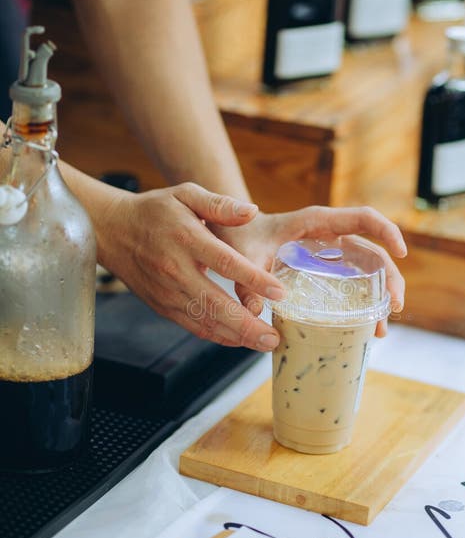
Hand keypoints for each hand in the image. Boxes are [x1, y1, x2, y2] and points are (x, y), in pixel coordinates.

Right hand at [97, 183, 286, 349]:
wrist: (112, 230)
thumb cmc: (154, 211)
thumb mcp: (185, 194)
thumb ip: (220, 204)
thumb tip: (251, 211)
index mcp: (185, 238)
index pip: (225, 262)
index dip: (254, 279)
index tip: (280, 292)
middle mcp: (175, 270)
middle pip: (216, 303)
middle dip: (247, 325)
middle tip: (274, 337)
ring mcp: (167, 292)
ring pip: (205, 321)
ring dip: (236, 336)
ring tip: (264, 343)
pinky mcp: (162, 306)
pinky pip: (192, 326)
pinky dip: (217, 336)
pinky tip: (239, 341)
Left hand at [211, 207, 406, 337]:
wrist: (230, 233)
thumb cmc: (240, 235)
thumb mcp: (242, 254)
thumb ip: (248, 279)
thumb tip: (256, 312)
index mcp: (316, 222)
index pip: (362, 218)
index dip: (387, 231)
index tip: (402, 253)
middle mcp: (328, 236)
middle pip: (372, 252)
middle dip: (389, 278)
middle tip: (395, 308)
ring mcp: (328, 253)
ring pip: (365, 271)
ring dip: (379, 296)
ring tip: (381, 328)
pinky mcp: (323, 269)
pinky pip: (350, 283)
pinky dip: (361, 304)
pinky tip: (363, 327)